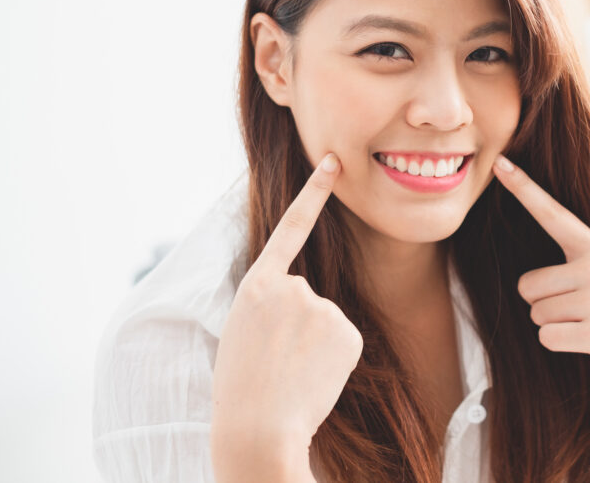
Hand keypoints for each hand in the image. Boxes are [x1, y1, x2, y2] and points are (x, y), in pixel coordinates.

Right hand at [211, 153, 362, 478]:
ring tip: (291, 372)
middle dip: (297, 327)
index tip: (334, 161)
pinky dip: (333, 359)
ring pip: (326, 321)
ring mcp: (321, 306)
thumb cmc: (243, 386)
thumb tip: (308, 300)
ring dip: (315, 345)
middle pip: (307, 298)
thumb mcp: (242, 330)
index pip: (291, 227)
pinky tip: (313, 377)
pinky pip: (344, 340)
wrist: (258, 429)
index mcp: (257, 285)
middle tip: (276, 361)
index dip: (314, 192)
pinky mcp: (347, 331)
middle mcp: (292, 287)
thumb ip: (272, 302)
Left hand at [492, 155, 589, 382]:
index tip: (499, 164)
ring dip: (557, 324)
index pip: (552, 212)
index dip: (523, 188)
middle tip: (580, 306)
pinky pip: (548, 338)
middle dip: (544, 302)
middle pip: (528, 287)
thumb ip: (583, 263)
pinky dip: (563, 343)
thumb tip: (535, 288)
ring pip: (537, 315)